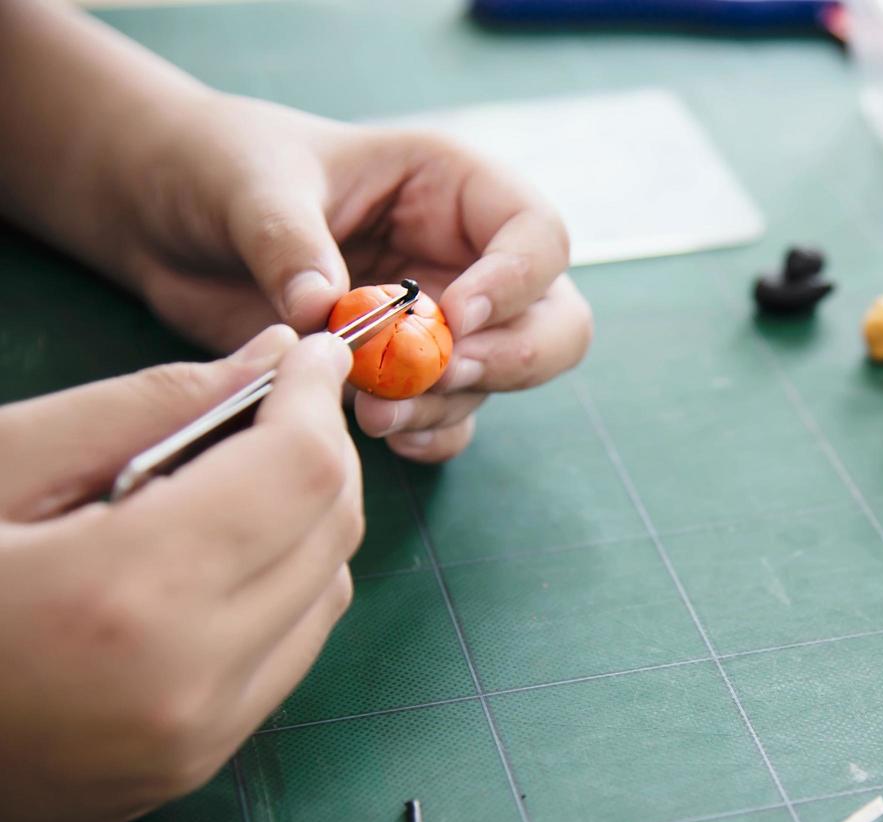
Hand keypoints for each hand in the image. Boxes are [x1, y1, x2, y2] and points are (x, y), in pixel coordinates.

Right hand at [0, 327, 363, 821]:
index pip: (300, 472)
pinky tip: (214, 555)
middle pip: (331, 532)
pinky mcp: (191, 770)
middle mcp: (186, 682)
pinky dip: (281, 589)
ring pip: (327, 595)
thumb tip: (270, 356)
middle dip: (319, 450)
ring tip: (233, 478)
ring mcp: (195, 742)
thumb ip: (146, 406)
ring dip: (306, 522)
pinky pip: (287, 654)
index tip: (310, 351)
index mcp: (126, 594)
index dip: (316, 396)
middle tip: (273, 401)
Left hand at [120, 94, 592, 462]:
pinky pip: (450, 420)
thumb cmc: (224, 165)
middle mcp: (465, 258)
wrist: (170, 214)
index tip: (452, 317)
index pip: (537, 235)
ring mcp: (442, 324)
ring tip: (372, 412)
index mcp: (453, 188)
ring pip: (498, 380)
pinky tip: (379, 433)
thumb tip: (322, 310)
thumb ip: (290, 241)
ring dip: (446, 404)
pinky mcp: (404, 375)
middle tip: (444, 375)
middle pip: (553, 320)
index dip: (515, 280)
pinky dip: (428, 436)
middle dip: (512, 357)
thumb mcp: (251, 183)